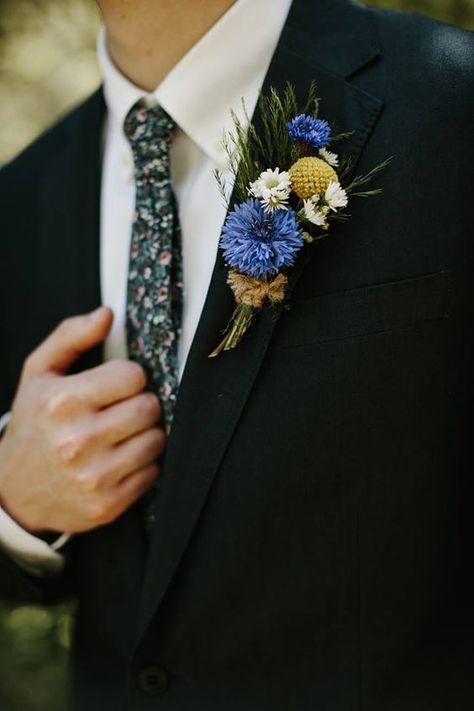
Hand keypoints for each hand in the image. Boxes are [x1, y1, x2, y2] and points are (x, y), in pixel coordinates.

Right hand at [0, 307, 163, 533]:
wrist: (14, 491)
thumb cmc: (34, 424)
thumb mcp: (39, 374)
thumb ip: (71, 336)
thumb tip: (108, 314)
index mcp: (62, 402)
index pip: (133, 376)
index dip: (129, 377)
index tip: (116, 385)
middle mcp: (78, 440)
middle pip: (149, 407)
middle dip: (141, 404)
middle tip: (123, 409)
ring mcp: (95, 476)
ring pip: (156, 440)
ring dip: (145, 434)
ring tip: (122, 434)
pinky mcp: (108, 503)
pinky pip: (153, 472)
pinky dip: (143, 464)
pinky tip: (121, 459)